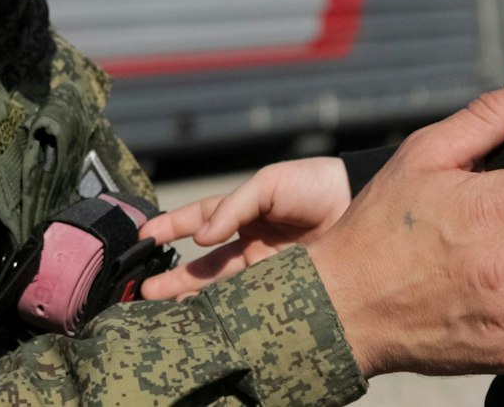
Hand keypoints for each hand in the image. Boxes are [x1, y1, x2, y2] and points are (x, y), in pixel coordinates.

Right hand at [140, 157, 349, 299]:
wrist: (360, 205)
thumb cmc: (316, 186)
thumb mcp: (269, 184)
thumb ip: (233, 207)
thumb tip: (201, 236)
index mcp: (242, 213)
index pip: (198, 220)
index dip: (170, 228)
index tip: (143, 238)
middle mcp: (249, 244)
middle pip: (203, 264)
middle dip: (174, 276)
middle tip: (143, 291)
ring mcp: (265, 270)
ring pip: (220, 288)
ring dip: (191, 298)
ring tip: (162, 311)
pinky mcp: (282, 291)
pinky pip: (248, 303)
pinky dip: (225, 312)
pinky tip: (206, 320)